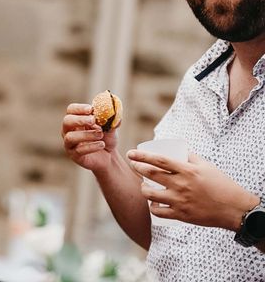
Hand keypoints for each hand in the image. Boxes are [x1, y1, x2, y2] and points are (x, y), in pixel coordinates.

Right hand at [61, 103, 118, 173]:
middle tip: (92, 120)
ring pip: (71, 137)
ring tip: (101, 134)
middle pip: (66, 121)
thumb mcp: (110, 127)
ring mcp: (69, 143)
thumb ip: (111, 120)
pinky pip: (78, 150)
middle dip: (79, 120)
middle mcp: (68, 130)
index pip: (71, 110)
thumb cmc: (106, 138)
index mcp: (76, 119)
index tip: (91, 109)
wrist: (109, 156)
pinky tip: (102, 145)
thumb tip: (115, 111)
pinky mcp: (74, 155)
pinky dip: (91, 146)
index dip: (79, 108)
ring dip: (86, 134)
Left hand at [126, 150, 258, 229]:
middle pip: (150, 175)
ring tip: (143, 185)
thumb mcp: (206, 165)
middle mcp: (181, 185)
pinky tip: (152, 202)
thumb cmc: (221, 184)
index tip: (131, 153)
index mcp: (187, 170)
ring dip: (143, 188)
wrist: (235, 209)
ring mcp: (180, 201)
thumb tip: (175, 149)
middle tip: (133, 164)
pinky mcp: (181, 215)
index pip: (158, 160)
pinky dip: (152, 207)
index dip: (142, 156)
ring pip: (150, 194)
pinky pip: (158, 212)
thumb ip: (189, 157)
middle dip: (137, 168)